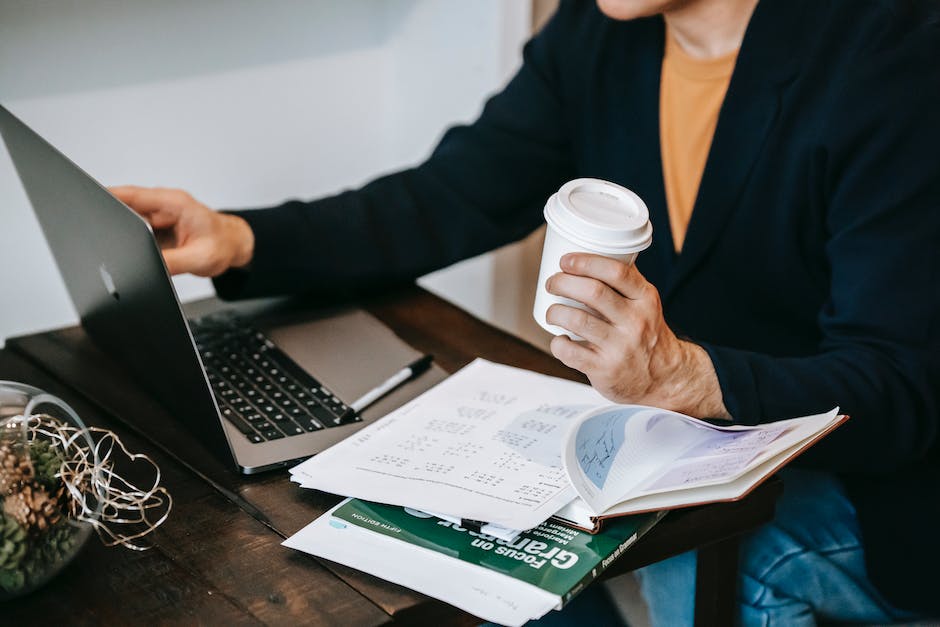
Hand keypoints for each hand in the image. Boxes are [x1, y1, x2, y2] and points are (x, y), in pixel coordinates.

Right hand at [109, 186, 253, 276]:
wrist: (234, 246)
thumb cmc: (223, 245)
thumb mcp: (200, 258)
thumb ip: (173, 262)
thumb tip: (147, 267)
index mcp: (174, 203)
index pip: (133, 195)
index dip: (107, 197)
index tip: (88, 202)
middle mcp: (164, 205)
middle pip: (125, 206)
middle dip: (109, 218)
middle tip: (98, 232)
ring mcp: (158, 215)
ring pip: (128, 220)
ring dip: (120, 231)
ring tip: (117, 244)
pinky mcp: (156, 227)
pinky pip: (135, 230)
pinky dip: (129, 239)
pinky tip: (129, 249)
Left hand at [545, 253, 728, 418]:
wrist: (665, 377)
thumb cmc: (646, 334)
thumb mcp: (646, 304)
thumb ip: (624, 283)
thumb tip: (589, 255)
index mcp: (645, 298)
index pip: (616, 272)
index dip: (586, 262)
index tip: (565, 260)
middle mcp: (635, 322)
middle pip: (592, 292)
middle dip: (562, 282)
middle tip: (552, 283)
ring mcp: (620, 347)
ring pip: (577, 320)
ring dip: (555, 311)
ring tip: (552, 312)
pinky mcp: (605, 369)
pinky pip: (570, 352)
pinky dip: (557, 343)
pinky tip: (560, 339)